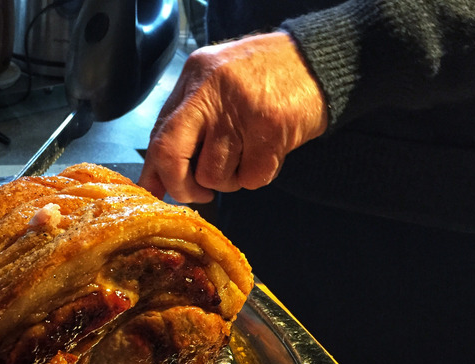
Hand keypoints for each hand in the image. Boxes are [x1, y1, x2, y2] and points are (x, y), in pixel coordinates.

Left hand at [138, 32, 327, 202]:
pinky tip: (267, 154)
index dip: (156, 173)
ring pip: (214, 175)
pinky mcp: (271, 130)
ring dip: (230, 180)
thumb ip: (186, 122)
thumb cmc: (265, 76)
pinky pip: (251, 178)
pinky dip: (258, 176)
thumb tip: (157, 176)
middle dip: (181, 186)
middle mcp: (210, 92)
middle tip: (200, 193)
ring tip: (246, 156)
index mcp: (194, 79)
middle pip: (171, 155)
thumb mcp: (216, 82)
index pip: (158, 136)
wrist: (318, 59)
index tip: (161, 193)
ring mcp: (240, 111)